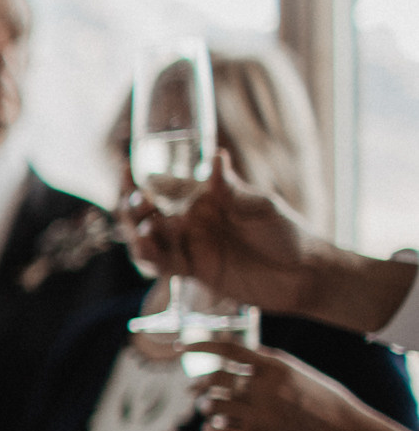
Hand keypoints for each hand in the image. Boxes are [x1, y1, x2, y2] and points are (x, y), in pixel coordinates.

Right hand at [126, 151, 326, 315]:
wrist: (302, 274)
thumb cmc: (286, 231)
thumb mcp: (261, 205)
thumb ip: (232, 188)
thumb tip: (216, 156)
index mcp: (205, 198)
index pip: (165, 185)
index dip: (142, 178)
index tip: (127, 169)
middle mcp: (191, 220)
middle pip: (149, 211)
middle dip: (133, 204)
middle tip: (134, 200)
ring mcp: (189, 246)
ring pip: (149, 237)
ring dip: (137, 231)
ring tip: (141, 228)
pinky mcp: (192, 271)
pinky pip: (162, 263)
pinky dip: (149, 256)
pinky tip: (145, 246)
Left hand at [193, 343, 365, 430]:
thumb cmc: (322, 402)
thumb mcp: (298, 374)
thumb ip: (265, 367)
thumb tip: (229, 361)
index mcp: (276, 366)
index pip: (229, 350)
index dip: (200, 346)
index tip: (180, 346)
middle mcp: (266, 388)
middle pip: (214, 379)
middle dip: (199, 385)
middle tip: (194, 391)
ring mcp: (262, 414)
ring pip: (212, 406)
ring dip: (207, 409)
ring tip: (213, 412)